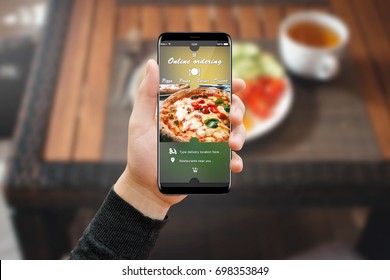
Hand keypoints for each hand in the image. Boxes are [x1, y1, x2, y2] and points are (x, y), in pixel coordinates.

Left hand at [114, 59, 245, 219]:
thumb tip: (152, 63)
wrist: (147, 188)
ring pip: (234, 132)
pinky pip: (229, 159)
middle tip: (234, 117)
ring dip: (240, 135)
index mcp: (185, 111)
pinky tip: (234, 165)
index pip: (209, 93)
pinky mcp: (211, 162)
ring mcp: (207, 143)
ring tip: (234, 145)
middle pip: (228, 110)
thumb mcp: (140, 123)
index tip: (238, 82)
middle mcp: (200, 124)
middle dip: (238, 110)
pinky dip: (235, 161)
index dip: (226, 84)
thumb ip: (146, 95)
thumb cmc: (140, 154)